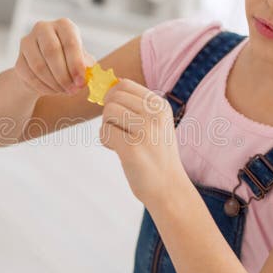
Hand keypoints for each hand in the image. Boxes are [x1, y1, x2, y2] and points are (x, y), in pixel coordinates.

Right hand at [14, 18, 95, 96]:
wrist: (46, 67)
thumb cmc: (68, 60)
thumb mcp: (80, 60)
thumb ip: (85, 65)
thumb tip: (88, 74)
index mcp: (64, 25)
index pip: (70, 42)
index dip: (76, 64)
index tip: (81, 81)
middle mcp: (44, 28)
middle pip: (52, 52)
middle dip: (64, 75)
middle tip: (73, 90)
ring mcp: (28, 42)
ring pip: (39, 66)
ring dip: (54, 83)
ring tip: (64, 91)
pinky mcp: (19, 59)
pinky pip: (30, 76)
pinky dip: (43, 87)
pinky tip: (53, 90)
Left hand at [99, 79, 186, 205]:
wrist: (168, 187)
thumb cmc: (155, 155)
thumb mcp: (154, 124)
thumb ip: (135, 106)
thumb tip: (106, 87)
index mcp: (160, 106)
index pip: (124, 84)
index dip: (112, 96)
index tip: (116, 113)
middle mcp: (155, 115)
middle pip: (113, 98)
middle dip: (108, 113)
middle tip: (118, 130)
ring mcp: (145, 130)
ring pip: (107, 113)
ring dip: (106, 127)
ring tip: (118, 141)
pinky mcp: (133, 148)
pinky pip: (105, 132)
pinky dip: (105, 140)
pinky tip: (116, 150)